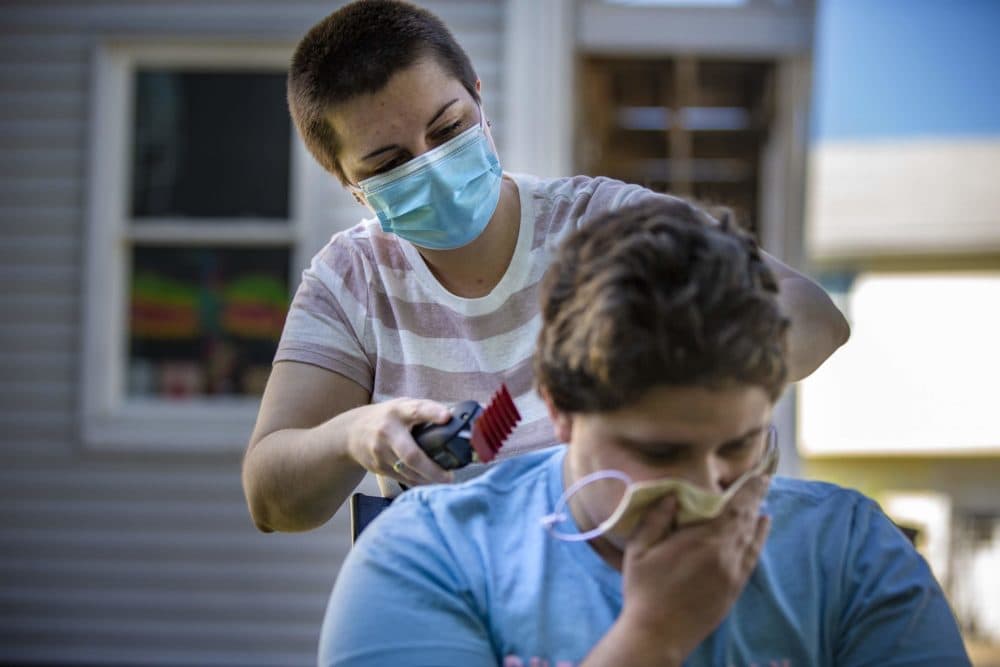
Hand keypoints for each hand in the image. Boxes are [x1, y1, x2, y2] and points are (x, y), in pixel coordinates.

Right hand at [343, 398, 454, 485]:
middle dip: (431, 468)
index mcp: (399, 411)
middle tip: (449, 477)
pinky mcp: (378, 467)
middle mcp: (388, 431)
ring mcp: (381, 451)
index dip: (433, 413)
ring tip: (444, 481)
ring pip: (408, 471)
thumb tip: (456, 418)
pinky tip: (429, 482)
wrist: (351, 433)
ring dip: (428, 479)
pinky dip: (418, 482)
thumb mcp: (402, 406)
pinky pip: (403, 478)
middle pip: (411, 454)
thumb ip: (425, 411)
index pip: (417, 410)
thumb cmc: (386, 418)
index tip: (447, 417)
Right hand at [618, 474, 771, 660]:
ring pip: (752, 538)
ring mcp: (733, 574)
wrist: (658, 634)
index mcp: (703, 541)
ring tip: (761, 501)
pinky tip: (762, 528)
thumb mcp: (639, 550)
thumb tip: (671, 495)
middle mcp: (725, 556)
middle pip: (747, 520)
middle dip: (755, 498)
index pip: (734, 508)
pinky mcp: (735, 589)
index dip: (748, 490)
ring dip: (757, 517)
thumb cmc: (644, 590)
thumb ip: (655, 520)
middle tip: (762, 480)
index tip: (757, 474)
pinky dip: (759, 539)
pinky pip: (753, 557)